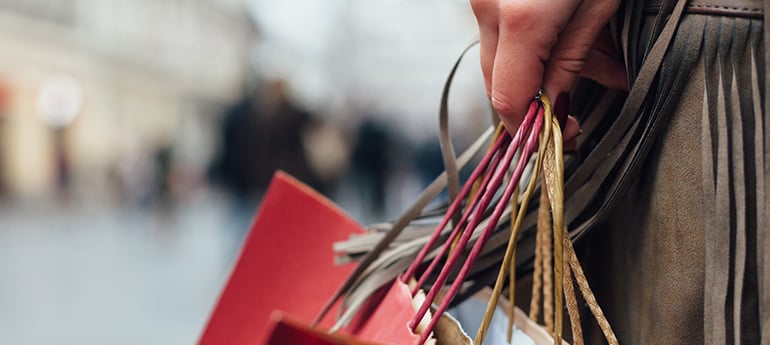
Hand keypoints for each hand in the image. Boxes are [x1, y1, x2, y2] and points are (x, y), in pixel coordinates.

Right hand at [470, 0, 624, 142]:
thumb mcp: (599, 2)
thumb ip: (572, 57)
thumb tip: (555, 103)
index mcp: (520, 16)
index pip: (509, 98)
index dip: (532, 128)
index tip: (562, 137)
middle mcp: (488, 6)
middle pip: (496, 82)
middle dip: (534, 105)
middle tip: (571, 117)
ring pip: (499, 56)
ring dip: (539, 73)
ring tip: (597, 70)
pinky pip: (503, 29)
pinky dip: (533, 43)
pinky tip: (573, 43)